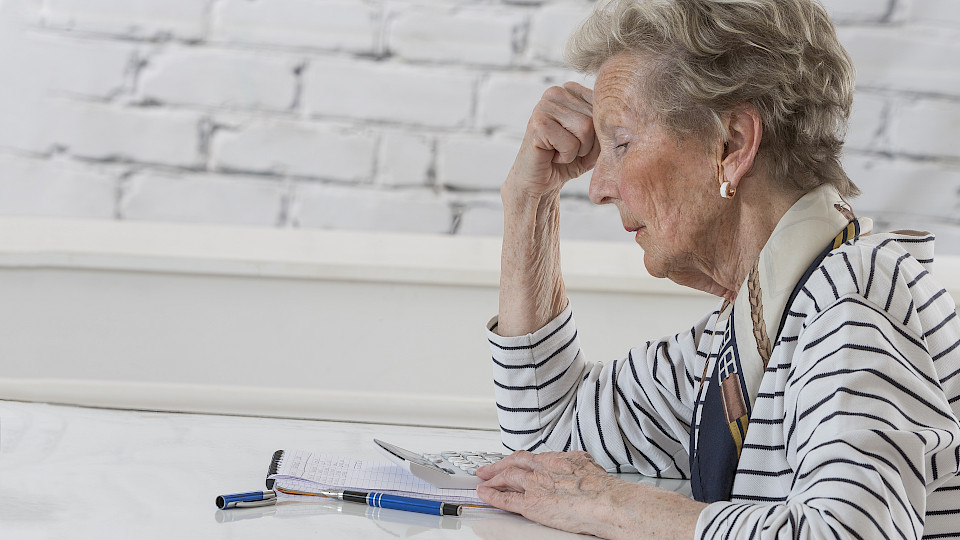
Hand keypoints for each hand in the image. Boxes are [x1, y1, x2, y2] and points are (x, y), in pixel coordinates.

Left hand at [475, 450, 618, 536]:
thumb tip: (580, 464)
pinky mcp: (532, 503)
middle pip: (514, 463)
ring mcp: (536, 485)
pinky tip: (484, 495)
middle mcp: (544, 468)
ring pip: (507, 477)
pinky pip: (506, 499)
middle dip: (499, 466)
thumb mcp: (588, 466)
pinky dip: (492, 496)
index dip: (518, 460)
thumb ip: (577, 465)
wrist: (607, 501)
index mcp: (558, 459)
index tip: (512, 463)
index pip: (531, 458)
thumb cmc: (604, 489)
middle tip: (487, 469)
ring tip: (483, 481)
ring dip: (492, 479)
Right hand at [505, 82, 599, 198]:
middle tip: (568, 150)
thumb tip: (623, 122)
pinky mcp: (538, 124)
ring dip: (578, 151)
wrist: (539, 181)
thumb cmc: (568, 160)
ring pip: (586, 129)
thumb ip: (608, 126)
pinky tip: (551, 155)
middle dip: (589, 144)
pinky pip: (571, 144)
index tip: (580, 141)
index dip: (598, 134)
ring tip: (560, 151)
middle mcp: (556, 92)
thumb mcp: (595, 140)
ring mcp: (544, 105)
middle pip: (595, 118)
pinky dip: (566, 158)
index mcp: (571, 89)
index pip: (604, 107)